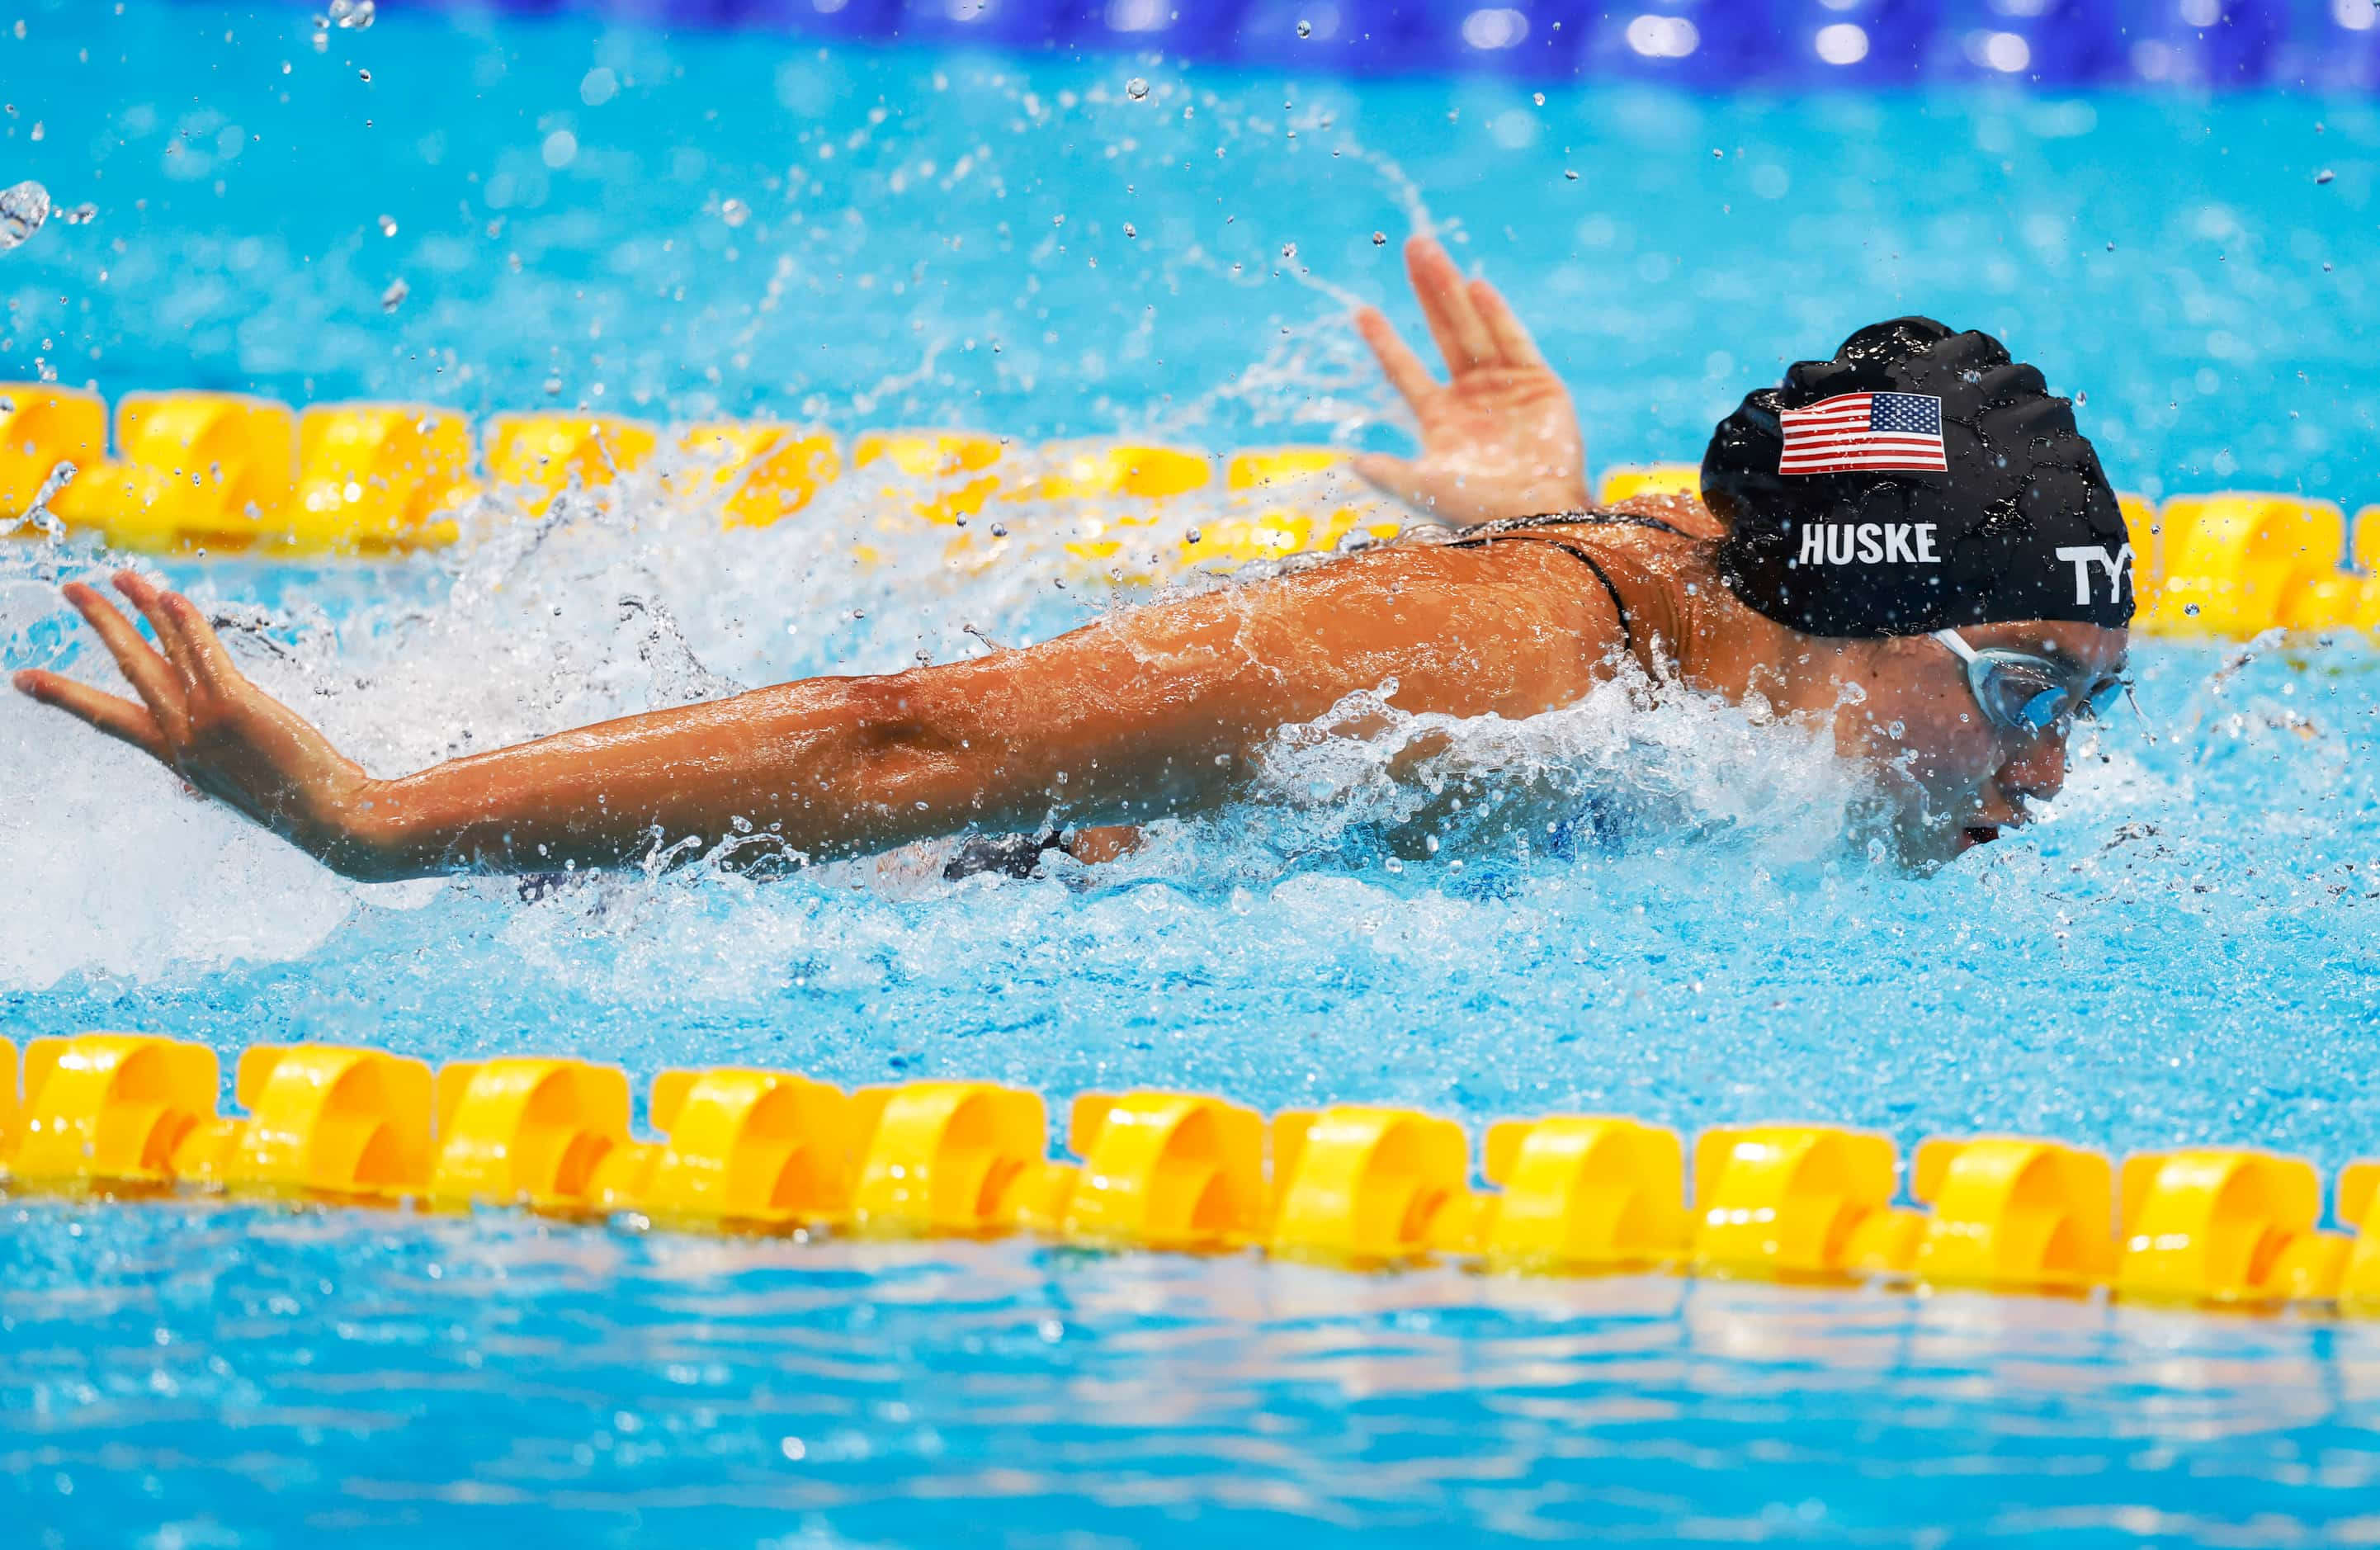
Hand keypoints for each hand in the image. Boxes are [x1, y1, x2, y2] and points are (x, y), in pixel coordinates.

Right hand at [14, 571, 384, 872]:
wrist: (329, 820)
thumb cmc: (296, 798)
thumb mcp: (238, 780)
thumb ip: (215, 755)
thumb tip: (206, 751)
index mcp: (175, 755)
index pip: (107, 718)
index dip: (65, 695)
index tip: (24, 678)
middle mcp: (179, 736)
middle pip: (127, 666)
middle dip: (98, 622)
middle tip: (70, 588)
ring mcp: (202, 721)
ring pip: (159, 651)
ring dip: (136, 605)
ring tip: (116, 573)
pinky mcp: (234, 706)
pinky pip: (203, 654)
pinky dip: (185, 624)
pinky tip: (169, 596)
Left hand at [1351, 235, 1589, 525]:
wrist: (1541, 519)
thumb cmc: (1484, 512)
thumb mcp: (1429, 491)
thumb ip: (1392, 475)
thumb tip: (1349, 461)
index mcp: (1440, 419)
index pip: (1404, 371)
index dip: (1384, 341)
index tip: (1360, 311)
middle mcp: (1470, 395)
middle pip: (1442, 331)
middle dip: (1426, 290)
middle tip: (1409, 245)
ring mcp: (1504, 385)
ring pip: (1472, 326)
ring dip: (1452, 288)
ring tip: (1430, 251)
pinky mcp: (1538, 382)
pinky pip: (1512, 340)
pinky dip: (1496, 315)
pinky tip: (1477, 287)